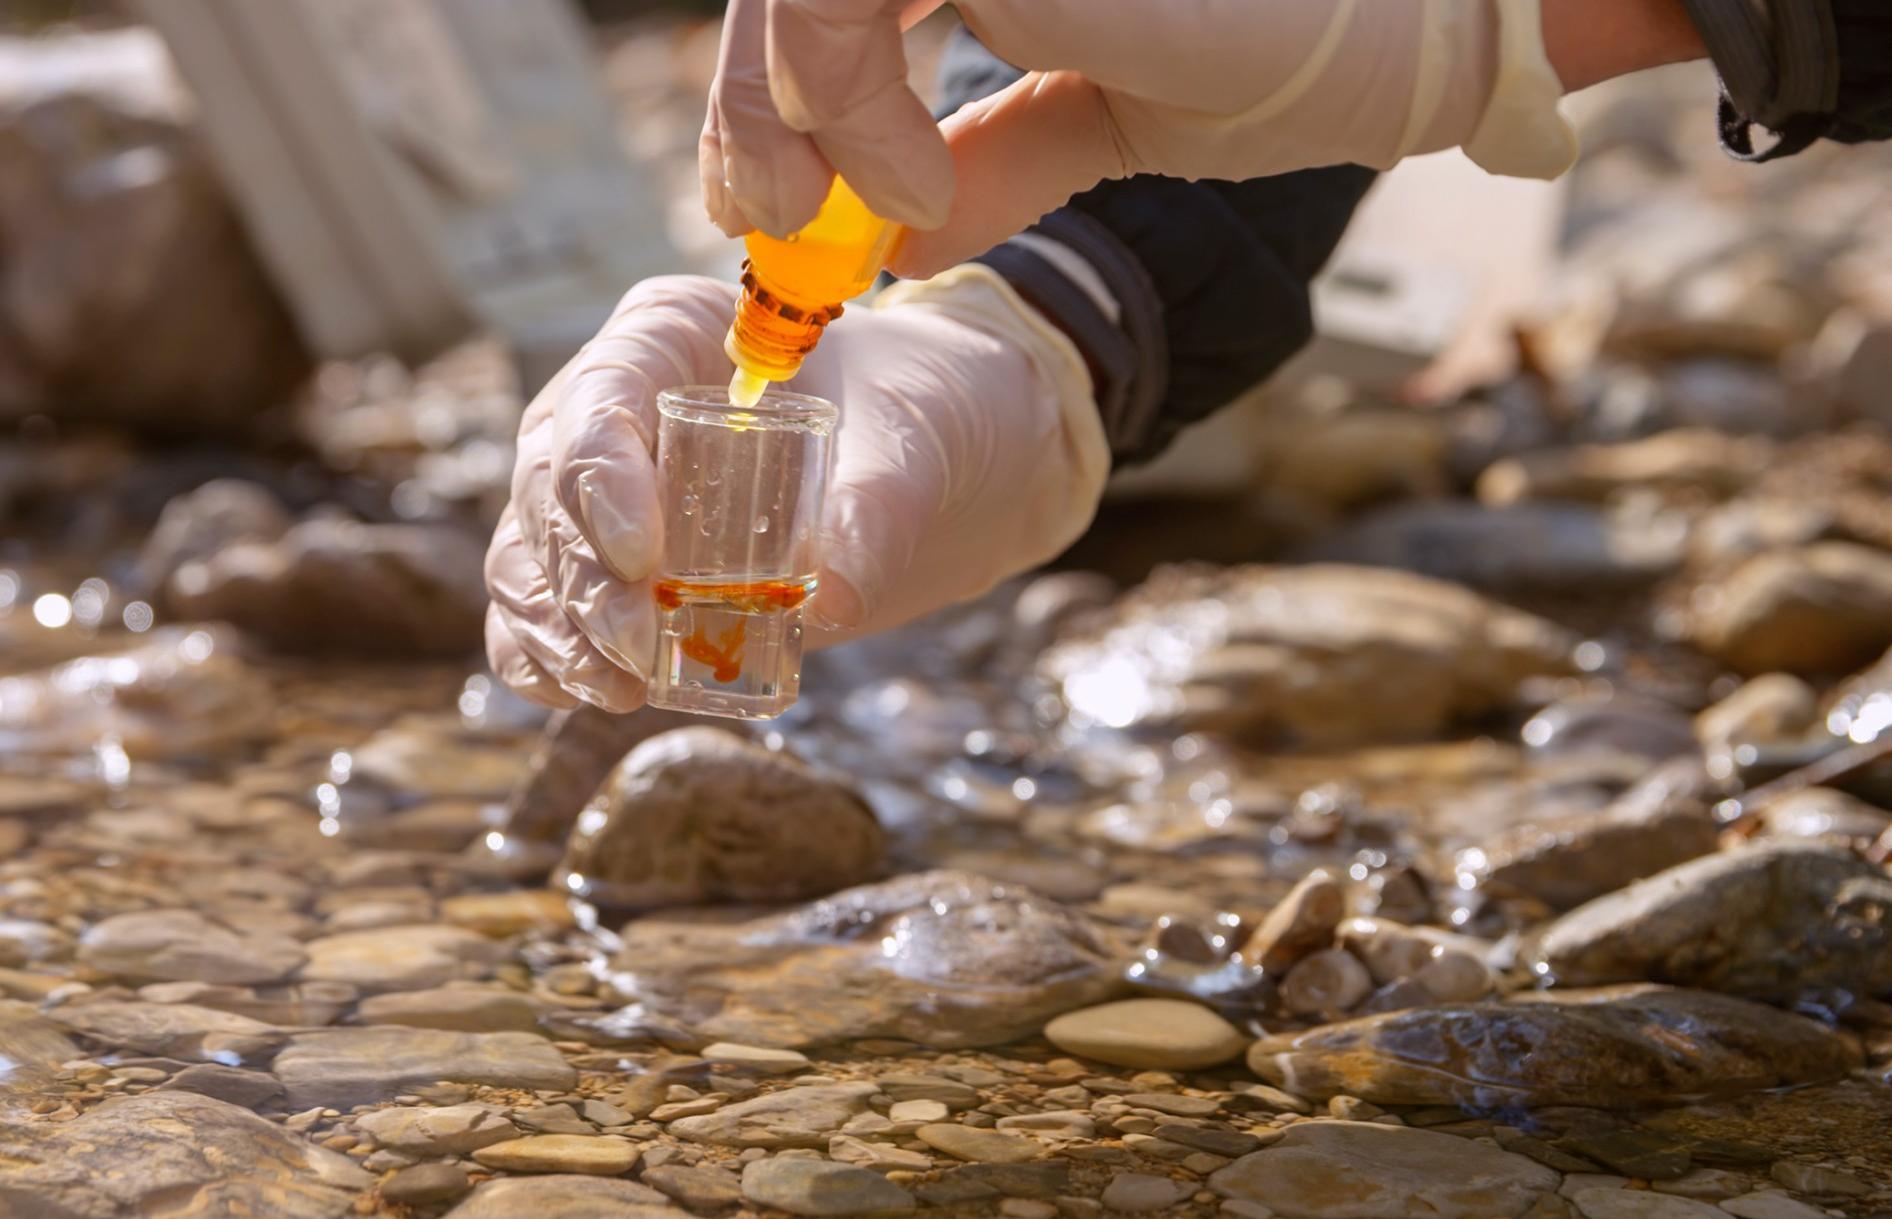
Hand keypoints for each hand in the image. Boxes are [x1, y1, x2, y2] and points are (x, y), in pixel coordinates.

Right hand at [485, 272, 1107, 711]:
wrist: (935, 460)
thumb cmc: (917, 410)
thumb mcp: (914, 439)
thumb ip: (877, 506)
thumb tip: (831, 602)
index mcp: (665, 336)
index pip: (598, 400)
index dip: (600, 481)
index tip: (647, 558)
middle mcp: (609, 408)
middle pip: (547, 491)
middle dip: (582, 581)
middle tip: (637, 649)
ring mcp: (599, 492)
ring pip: (528, 561)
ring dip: (558, 632)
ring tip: (620, 689)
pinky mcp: (613, 569)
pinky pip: (541, 615)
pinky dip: (548, 661)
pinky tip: (587, 695)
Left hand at [703, 0, 1590, 275]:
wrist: (1424, 35)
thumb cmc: (1300, 52)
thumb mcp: (1110, 116)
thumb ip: (1001, 153)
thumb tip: (899, 240)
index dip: (763, 83)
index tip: (767, 198)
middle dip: (746, 105)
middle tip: (770, 220)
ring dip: (779, 108)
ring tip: (840, 215)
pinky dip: (845, 98)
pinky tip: (912, 186)